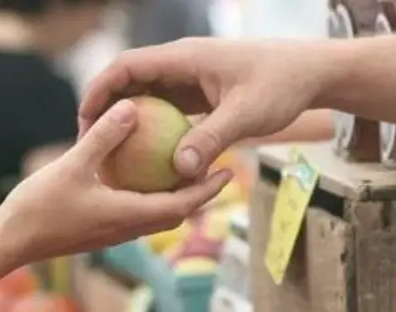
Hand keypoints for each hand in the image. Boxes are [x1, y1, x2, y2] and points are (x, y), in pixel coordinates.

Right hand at [0, 99, 231, 265]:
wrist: (10, 243)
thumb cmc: (39, 206)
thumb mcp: (72, 165)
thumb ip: (104, 137)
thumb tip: (132, 107)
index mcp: (129, 216)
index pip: (182, 205)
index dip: (207, 189)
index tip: (228, 171)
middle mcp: (128, 229)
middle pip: (177, 213)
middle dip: (201, 194)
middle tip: (220, 169)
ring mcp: (114, 233)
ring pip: (157, 216)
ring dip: (178, 198)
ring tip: (189, 171)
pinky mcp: (101, 231)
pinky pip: (137, 214)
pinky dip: (151, 198)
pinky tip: (144, 176)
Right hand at [79, 38, 326, 179]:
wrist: (310, 73)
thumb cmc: (281, 86)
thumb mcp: (246, 115)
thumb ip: (211, 139)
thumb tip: (179, 170)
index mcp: (184, 58)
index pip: (126, 67)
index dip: (99, 90)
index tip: (84, 120)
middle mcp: (182, 65)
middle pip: (129, 82)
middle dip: (105, 109)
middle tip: (88, 145)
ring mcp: (191, 79)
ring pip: (147, 98)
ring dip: (128, 123)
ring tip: (111, 156)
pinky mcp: (201, 95)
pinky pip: (167, 112)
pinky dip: (154, 132)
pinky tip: (148, 163)